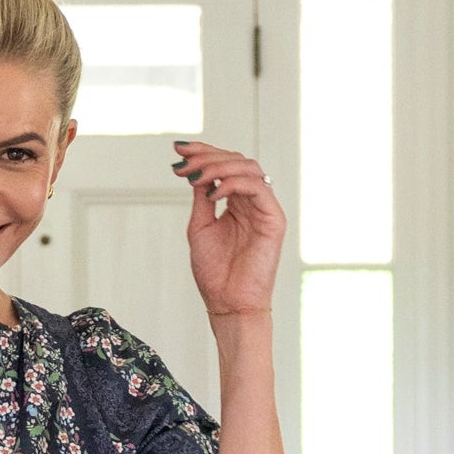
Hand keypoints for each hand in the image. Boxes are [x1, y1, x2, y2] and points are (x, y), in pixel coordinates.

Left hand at [173, 142, 283, 323]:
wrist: (228, 304)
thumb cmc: (215, 273)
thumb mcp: (200, 226)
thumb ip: (201, 197)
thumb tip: (194, 169)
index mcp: (236, 203)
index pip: (224, 165)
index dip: (203, 151)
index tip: (178, 148)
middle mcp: (252, 202)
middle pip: (236, 160)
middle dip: (207, 156)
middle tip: (185, 162)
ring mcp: (264, 209)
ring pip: (248, 168)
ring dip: (219, 166)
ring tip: (196, 177)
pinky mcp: (274, 220)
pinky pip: (258, 187)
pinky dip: (233, 183)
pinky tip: (213, 193)